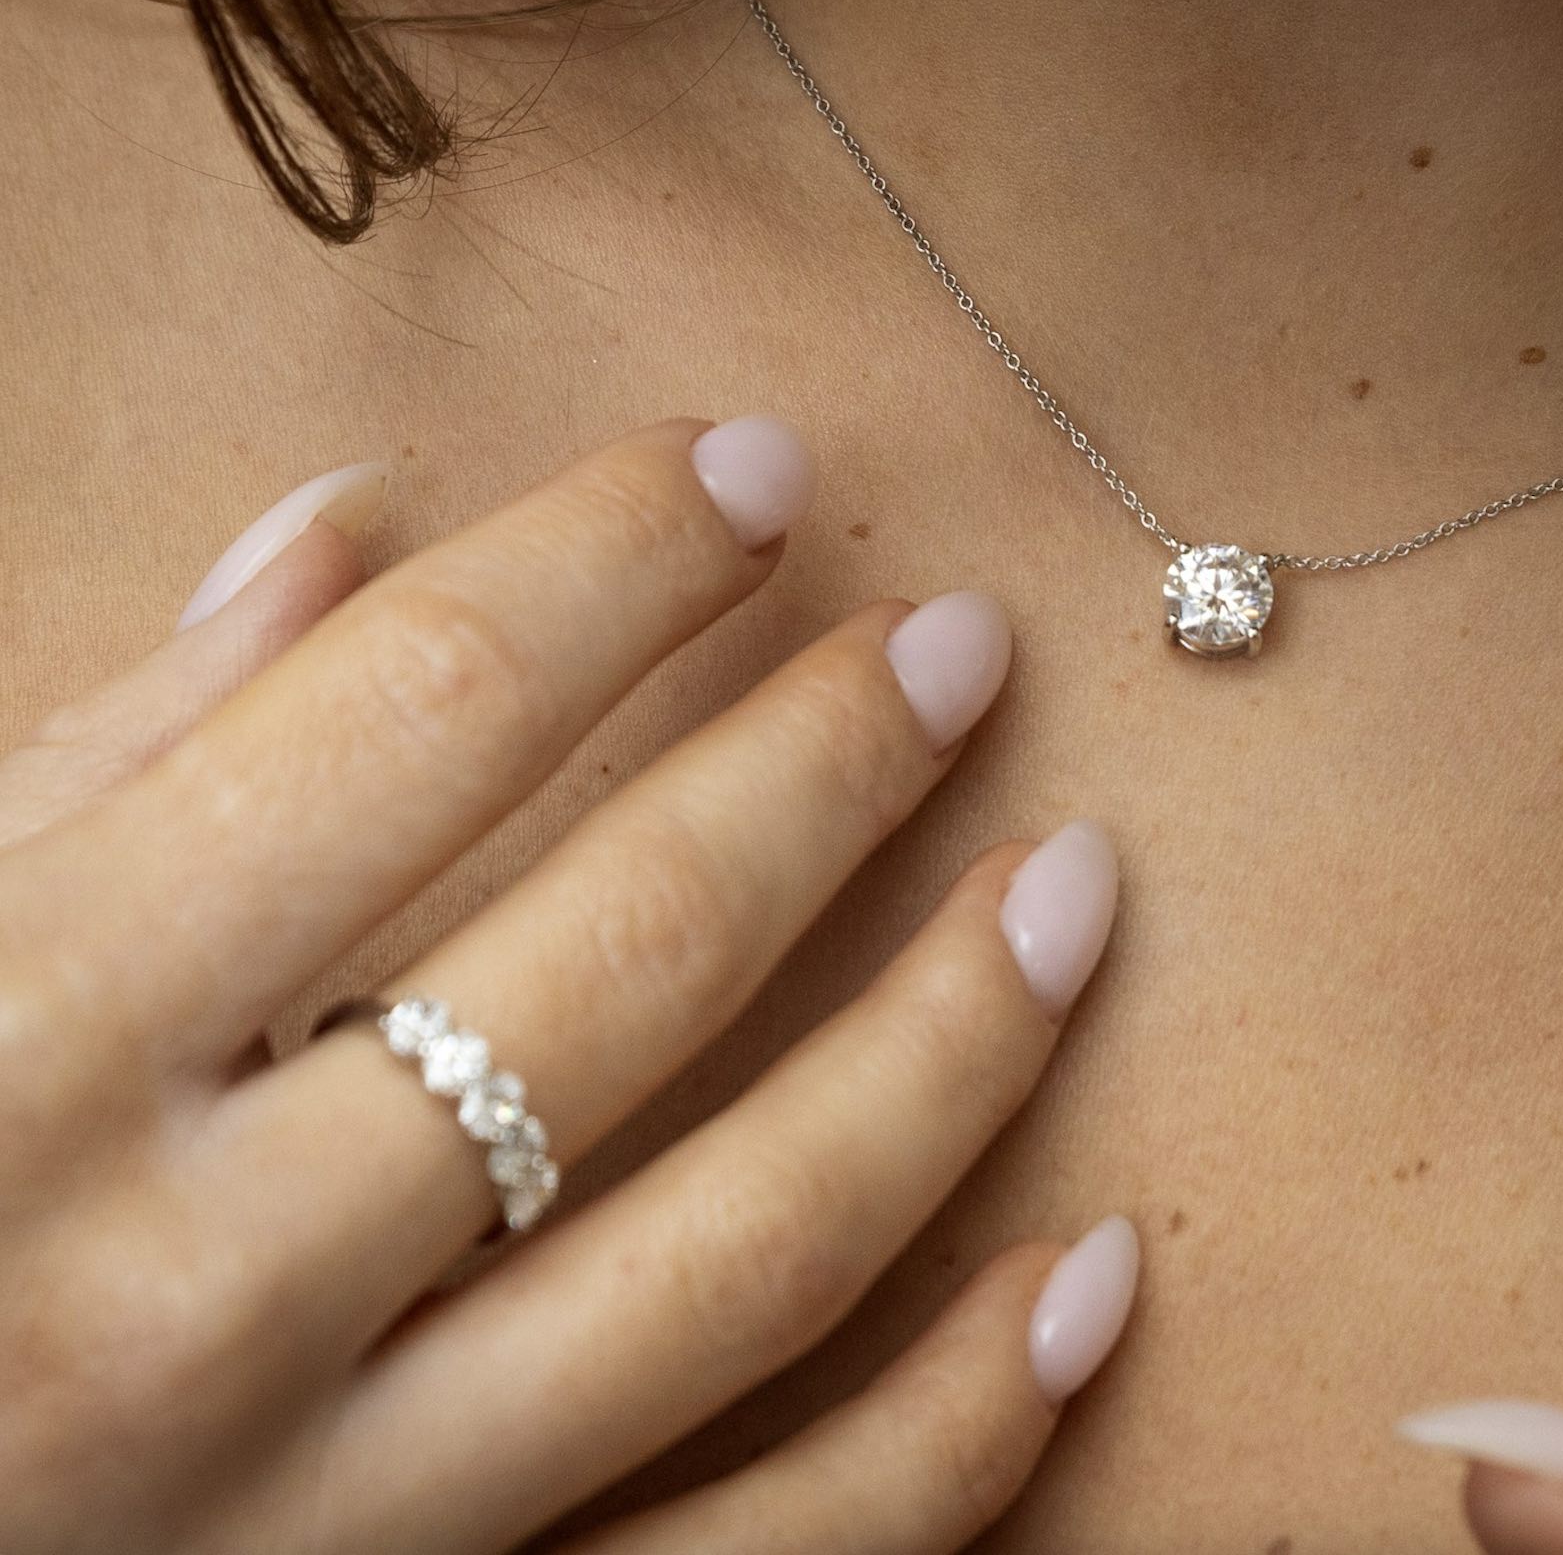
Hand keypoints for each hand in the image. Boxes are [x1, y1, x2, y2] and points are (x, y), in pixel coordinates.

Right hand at [0, 417, 1135, 1553]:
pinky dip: (963, 1427)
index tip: (756, 468)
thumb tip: (342, 535)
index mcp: (13, 1060)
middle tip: (966, 646)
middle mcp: (192, 1306)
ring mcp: (336, 1530)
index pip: (406, 722)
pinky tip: (1098, 1272)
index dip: (614, 563)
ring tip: (1080, 887)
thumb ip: (95, 760)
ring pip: (749, 1256)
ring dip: (956, 1051)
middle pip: (626, 964)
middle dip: (828, 769)